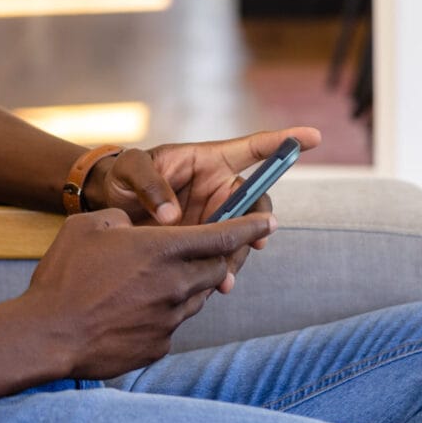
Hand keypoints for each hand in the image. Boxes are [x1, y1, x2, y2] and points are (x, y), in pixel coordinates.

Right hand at [21, 208, 275, 378]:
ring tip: (153, 281)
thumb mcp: (89, 225)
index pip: (224, 236)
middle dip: (217, 259)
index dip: (250, 226)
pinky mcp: (159, 346)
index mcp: (163, 250)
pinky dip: (163, 313)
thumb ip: (124, 220)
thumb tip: (136, 228)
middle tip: (202, 252)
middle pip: (217, 269)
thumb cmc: (64, 275)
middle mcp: (176, 286)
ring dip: (187, 285)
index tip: (270, 221)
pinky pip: (173, 324)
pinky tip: (131, 310)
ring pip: (196, 298)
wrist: (47, 334)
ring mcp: (170, 320)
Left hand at [87, 126, 320, 290]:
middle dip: (259, 223)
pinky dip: (222, 270)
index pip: (253, 148)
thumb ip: (150, 186)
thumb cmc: (122, 177)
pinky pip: (223, 255)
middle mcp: (218, 187)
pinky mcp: (203, 241)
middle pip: (255, 203)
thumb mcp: (130, 171)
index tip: (313, 136)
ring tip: (223, 278)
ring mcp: (213, 216)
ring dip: (238, 254)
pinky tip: (214, 286)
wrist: (108, 207)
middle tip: (255, 242)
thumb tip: (173, 218)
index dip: (283, 141)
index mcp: (208, 160)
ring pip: (242, 235)